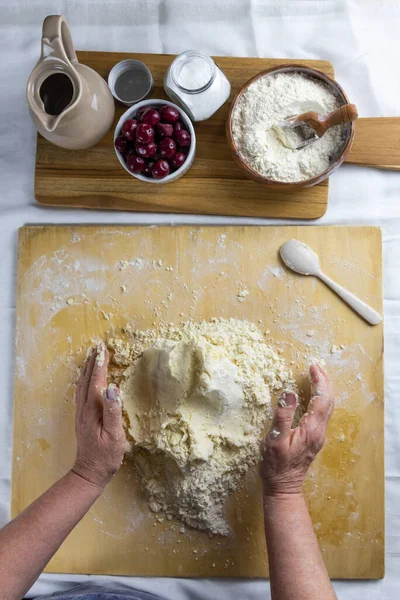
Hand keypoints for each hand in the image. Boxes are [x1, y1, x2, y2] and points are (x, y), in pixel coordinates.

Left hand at [72, 343, 125, 488]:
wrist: (89, 472)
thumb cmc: (106, 455)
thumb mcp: (114, 435)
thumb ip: (113, 411)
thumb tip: (113, 388)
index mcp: (93, 410)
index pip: (97, 381)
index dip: (101, 364)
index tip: (104, 349)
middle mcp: (84, 408)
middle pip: (87, 379)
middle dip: (93, 361)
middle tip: (98, 346)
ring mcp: (81, 413)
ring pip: (82, 384)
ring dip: (87, 368)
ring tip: (91, 356)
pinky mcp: (82, 417)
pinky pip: (81, 391)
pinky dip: (85, 379)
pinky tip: (87, 378)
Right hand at [260, 364, 333, 496]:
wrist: (283, 488)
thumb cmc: (276, 465)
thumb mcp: (274, 440)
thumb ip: (282, 416)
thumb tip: (290, 393)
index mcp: (312, 429)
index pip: (321, 398)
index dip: (319, 381)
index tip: (312, 366)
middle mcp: (319, 431)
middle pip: (329, 401)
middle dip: (324, 382)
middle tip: (316, 367)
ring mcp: (318, 436)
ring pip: (328, 407)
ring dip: (324, 390)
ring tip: (316, 377)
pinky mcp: (314, 439)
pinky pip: (322, 413)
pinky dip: (320, 399)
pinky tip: (313, 397)